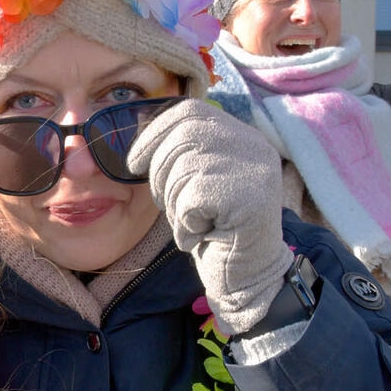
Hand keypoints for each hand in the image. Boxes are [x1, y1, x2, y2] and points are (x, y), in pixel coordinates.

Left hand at [127, 98, 293, 333]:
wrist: (247, 279)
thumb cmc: (215, 232)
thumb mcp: (197, 183)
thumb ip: (182, 155)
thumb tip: (140, 140)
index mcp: (243, 138)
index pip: (191, 112)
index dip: (155, 133)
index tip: (134, 163)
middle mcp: (255, 148)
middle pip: (184, 135)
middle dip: (161, 173)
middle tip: (168, 205)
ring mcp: (257, 172)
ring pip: (186, 168)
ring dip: (175, 204)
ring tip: (194, 224)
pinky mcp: (251, 200)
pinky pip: (193, 198)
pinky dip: (186, 223)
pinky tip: (203, 235)